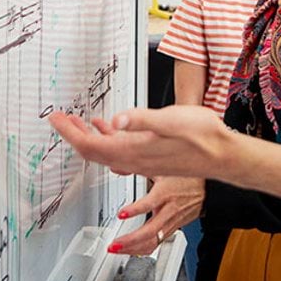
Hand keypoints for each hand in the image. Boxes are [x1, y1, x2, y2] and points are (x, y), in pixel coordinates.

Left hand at [49, 106, 236, 179]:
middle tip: (60, 120)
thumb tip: (115, 119)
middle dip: (72, 136)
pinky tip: (110, 128)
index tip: (55, 119)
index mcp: (134, 151)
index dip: (69, 133)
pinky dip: (106, 139)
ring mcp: (141, 161)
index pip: (90, 146)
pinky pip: (119, 152)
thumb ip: (142, 120)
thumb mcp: (172, 121)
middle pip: (92, 153)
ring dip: (88, 138)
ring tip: (77, 123)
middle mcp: (134, 160)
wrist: (224, 154)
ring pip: (104, 153)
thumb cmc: (203, 138)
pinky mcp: (150, 158)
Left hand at [109, 176, 203, 255]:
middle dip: (130, 240)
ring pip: (153, 241)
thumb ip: (138, 168)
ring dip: (134, 248)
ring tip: (117, 249)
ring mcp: (172, 222)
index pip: (150, 203)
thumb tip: (117, 168)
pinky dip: (142, 249)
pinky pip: (157, 243)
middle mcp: (169, 210)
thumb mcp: (162, 168)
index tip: (120, 214)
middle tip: (114, 243)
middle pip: (150, 230)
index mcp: (165, 193)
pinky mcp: (173, 229)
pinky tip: (131, 250)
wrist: (208, 191)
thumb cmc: (186, 179)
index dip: (135, 210)